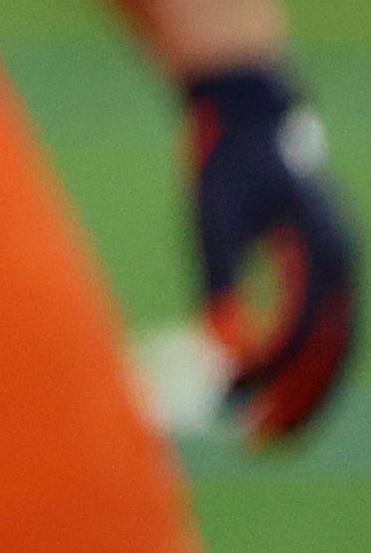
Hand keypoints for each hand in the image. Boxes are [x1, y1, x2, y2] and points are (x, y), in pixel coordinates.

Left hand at [184, 64, 355, 446]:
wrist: (249, 107)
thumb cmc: (225, 157)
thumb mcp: (212, 214)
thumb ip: (218, 276)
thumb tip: (219, 345)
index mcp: (321, 253)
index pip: (300, 335)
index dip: (265, 378)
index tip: (228, 410)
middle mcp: (340, 263)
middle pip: (331, 352)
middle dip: (299, 403)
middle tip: (259, 445)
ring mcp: (336, 262)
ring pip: (332, 344)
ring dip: (304, 389)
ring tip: (266, 430)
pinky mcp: (320, 260)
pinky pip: (321, 325)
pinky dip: (301, 359)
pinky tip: (267, 381)